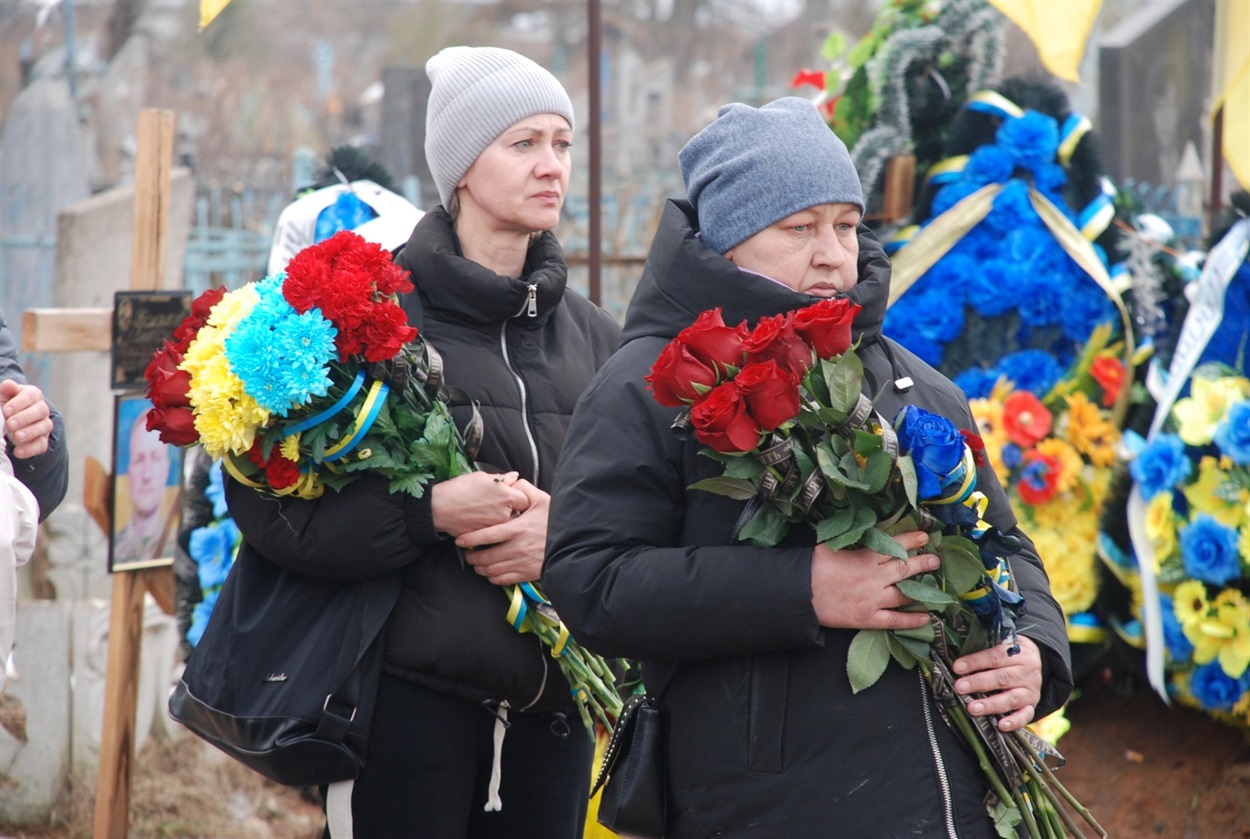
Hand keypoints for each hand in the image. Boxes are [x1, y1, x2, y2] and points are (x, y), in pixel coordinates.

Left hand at [0, 379, 53, 458]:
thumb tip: (8, 385)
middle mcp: (42, 409)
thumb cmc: (6, 404)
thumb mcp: (4, 396)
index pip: (31, 396)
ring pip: (44, 428)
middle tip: (10, 424)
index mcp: (32, 394)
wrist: (10, 419)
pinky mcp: (42, 440)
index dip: (19, 403)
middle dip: (25, 418)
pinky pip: (41, 445)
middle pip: (41, 411)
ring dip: (30, 433)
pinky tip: (18, 452)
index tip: (6, 411)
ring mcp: (44, 425)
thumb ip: (6, 390)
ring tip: (16, 437)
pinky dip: (30, 449)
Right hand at [430, 471, 528, 537]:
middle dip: (513, 510)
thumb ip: (502, 479)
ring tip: (488, 512)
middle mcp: (505, 514)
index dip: (520, 497)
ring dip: (503, 520)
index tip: (513, 496)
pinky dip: (492, 528)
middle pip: (518, 514)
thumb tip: (514, 476)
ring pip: (507, 525)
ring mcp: (496, 527)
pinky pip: (495, 533)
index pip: (525, 500)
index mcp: (507, 496)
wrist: (439, 508)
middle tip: (499, 504)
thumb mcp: (481, 477)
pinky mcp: (487, 537)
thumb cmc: (459, 488)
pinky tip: (481, 520)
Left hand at [456, 480, 548, 586]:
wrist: (574, 542)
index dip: (471, 539)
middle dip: (472, 557)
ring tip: (476, 563)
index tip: (460, 540)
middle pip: (486, 557)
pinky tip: (490, 573)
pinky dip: (493, 578)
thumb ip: (524, 489)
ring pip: (492, 570)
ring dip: (480, 568)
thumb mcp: (542, 500)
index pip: (488, 536)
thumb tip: (512, 481)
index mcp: (518, 529)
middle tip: (467, 554)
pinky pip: (504, 580)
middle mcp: (517, 547)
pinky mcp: (527, 573)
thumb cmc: (555, 521)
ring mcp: (522, 562)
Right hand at [810, 530, 938, 630]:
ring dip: (923, 590)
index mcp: (864, 558)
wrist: (799, 594)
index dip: (911, 540)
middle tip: (936, 560)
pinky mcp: (867, 618)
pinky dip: (911, 620)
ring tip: (935, 586)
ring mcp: (872, 599)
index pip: (894, 546)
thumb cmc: (811, 568)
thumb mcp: (831, 546)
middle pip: (905, 569)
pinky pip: (895, 620)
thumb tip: (862, 535)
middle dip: (923, 563)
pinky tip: (926, 618)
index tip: (924, 536)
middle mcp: (873, 578)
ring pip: (904, 594)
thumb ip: (850, 543)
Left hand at [952, 635, 1042, 732]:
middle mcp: (1025, 671)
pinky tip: (1001, 725)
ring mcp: (1030, 690)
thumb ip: (984, 648)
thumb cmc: (1009, 652)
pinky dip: (1015, 721)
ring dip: (991, 705)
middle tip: (959, 688)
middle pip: (1002, 678)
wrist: (1038, 659)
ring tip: (972, 709)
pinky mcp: (1032, 705)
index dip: (975, 662)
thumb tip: (957, 655)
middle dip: (978, 683)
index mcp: (1017, 652)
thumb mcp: (1002, 642)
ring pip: (1011, 698)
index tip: (957, 667)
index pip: (995, 656)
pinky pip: (1026, 715)